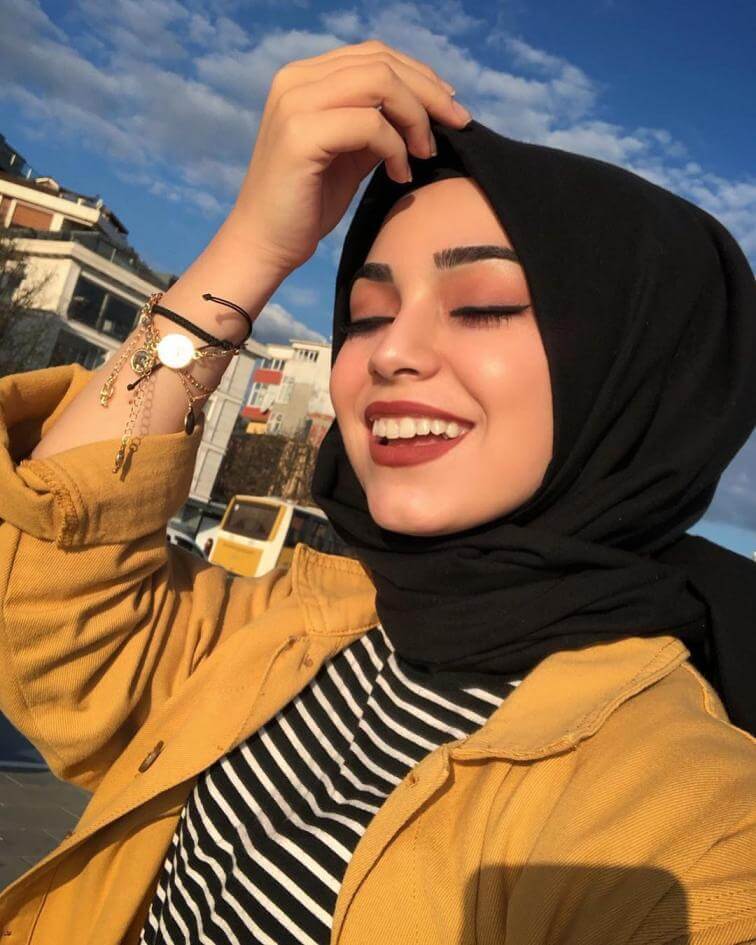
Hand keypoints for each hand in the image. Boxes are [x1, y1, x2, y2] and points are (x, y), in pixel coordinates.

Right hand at [228, 38, 471, 275]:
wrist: (266, 244)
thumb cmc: (307, 204)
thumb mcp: (350, 154)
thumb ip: (377, 125)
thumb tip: (424, 109)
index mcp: (305, 77)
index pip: (375, 55)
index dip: (420, 76)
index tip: (449, 108)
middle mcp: (296, 80)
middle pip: (383, 63)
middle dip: (429, 93)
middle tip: (456, 126)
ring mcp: (295, 104)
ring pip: (380, 84)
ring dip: (416, 117)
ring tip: (424, 152)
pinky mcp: (300, 135)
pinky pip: (370, 125)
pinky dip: (395, 147)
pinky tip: (399, 174)